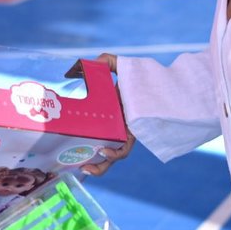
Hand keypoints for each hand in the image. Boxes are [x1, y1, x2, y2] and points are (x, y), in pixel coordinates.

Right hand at [69, 54, 133, 176]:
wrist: (160, 83)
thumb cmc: (141, 78)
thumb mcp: (119, 68)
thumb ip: (101, 62)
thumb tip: (74, 68)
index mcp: (110, 117)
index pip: (97, 134)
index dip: (85, 142)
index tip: (70, 144)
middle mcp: (118, 128)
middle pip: (104, 151)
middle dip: (91, 163)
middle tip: (77, 166)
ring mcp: (126, 133)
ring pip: (113, 156)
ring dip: (100, 165)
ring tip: (87, 166)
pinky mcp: (135, 136)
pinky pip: (123, 151)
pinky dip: (113, 154)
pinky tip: (104, 152)